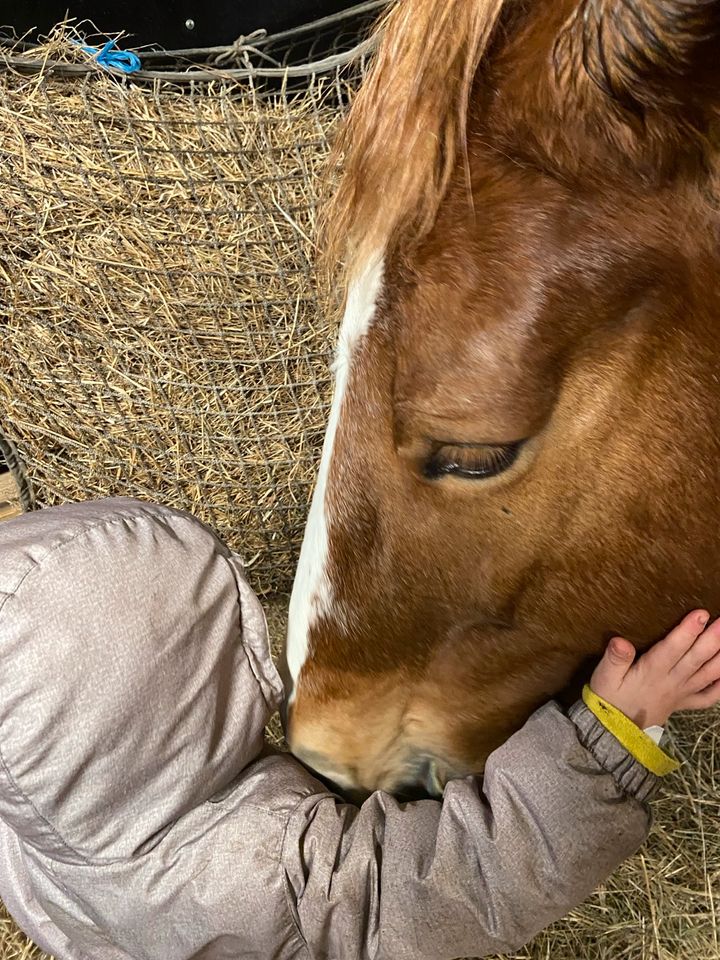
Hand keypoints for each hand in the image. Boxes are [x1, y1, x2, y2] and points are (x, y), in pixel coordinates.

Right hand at [590, 610, 719, 727]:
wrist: (614, 732)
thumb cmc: (608, 698)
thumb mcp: (604, 677)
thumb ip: (614, 659)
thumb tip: (621, 641)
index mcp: (652, 673)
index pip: (673, 649)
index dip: (688, 631)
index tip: (701, 614)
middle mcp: (671, 682)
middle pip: (696, 658)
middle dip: (713, 639)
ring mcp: (681, 693)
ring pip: (708, 674)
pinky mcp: (685, 703)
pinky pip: (709, 697)